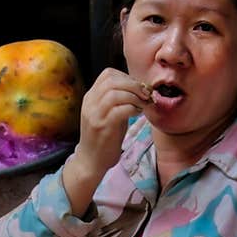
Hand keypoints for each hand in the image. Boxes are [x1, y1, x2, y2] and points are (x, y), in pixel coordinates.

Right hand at [62, 69, 150, 214]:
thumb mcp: (106, 114)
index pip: (108, 74)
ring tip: (143, 104)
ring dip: (135, 96)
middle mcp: (90, 103)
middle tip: (146, 94)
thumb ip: (117, 100)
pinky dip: (133, 108)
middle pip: (112, 80)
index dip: (127, 77)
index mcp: (90, 97)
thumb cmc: (102, 138)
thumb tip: (139, 88)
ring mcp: (94, 115)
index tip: (138, 88)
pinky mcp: (102, 127)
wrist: (90, 162)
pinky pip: (121, 109)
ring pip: (116, 93)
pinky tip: (138, 114)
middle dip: (134, 84)